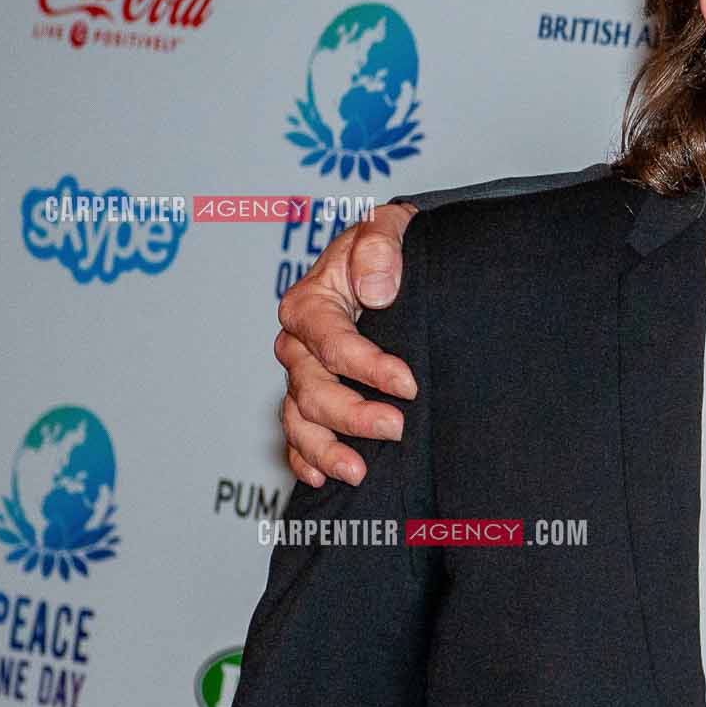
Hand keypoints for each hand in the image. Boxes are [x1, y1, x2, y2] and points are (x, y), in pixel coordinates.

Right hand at [276, 202, 418, 487]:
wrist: (388, 259)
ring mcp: (302, 372)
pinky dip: (304, 458)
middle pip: (312, 387)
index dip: (369, 366)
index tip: (409, 384)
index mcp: (310, 302)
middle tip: (397, 428)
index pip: (332, 342)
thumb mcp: (388, 228)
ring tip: (358, 471)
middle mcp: (298, 342)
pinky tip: (322, 479)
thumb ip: (380, 246)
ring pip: (300, 417)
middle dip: (352, 413)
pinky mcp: (311, 394)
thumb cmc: (388, 244)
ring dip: (325, 448)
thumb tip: (376, 290)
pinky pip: (296, 433)